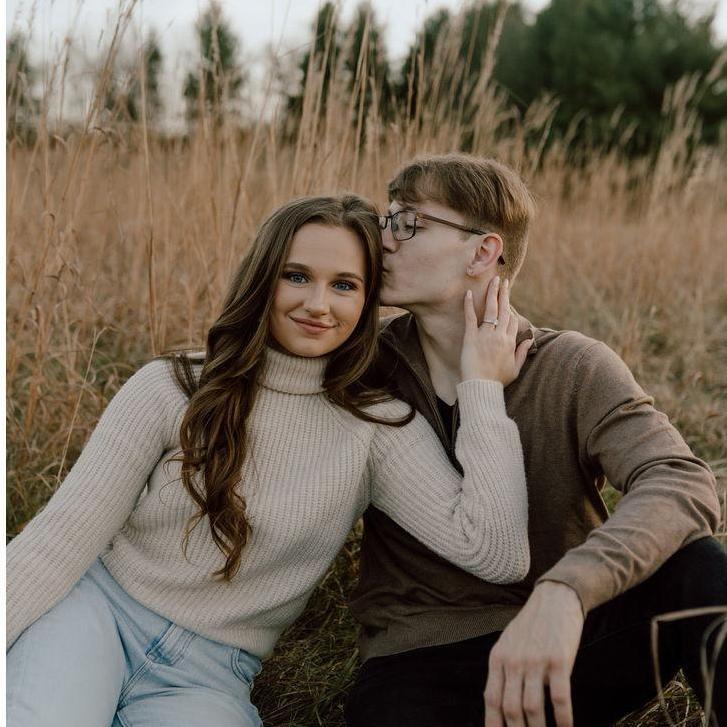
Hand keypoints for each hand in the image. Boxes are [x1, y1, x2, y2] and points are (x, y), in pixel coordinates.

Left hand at [461, 276, 532, 384]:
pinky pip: (470, 318)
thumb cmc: (497, 380)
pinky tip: (469, 293)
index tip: (507, 306)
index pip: (513, 321)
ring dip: (493, 293)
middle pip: (504, 310)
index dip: (511, 312)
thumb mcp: (515, 369)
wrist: (481, 387)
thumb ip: (522, 353)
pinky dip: (469, 305)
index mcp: (510, 342)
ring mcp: (485, 335)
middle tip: (503, 281)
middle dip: (504, 294)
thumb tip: (529, 340)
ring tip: (494, 281)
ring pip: (491, 310)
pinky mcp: (470, 337)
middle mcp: (499, 336)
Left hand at [483, 581, 584, 726]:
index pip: (491, 700)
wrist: (555, 599)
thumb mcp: (508, 644)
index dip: (494, 725)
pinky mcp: (559, 660)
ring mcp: (536, 661)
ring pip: (533, 708)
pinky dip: (563, 720)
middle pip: (511, 709)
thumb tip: (498, 705)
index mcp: (498, 659)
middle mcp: (514, 661)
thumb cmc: (532, 625)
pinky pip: (560, 698)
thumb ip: (503, 671)